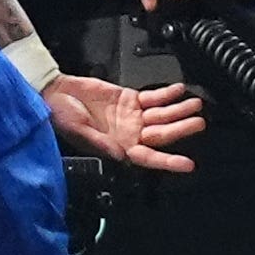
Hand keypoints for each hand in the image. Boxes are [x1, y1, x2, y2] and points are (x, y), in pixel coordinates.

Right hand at [45, 75, 202, 172]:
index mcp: (119, 148)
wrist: (56, 93)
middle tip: (198, 123)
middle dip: (181, 129)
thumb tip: (122, 154)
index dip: (168, 162)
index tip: (187, 164)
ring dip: (179, 110)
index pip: (149, 157)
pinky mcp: (129, 98)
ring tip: (195, 104)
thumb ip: (102, 143)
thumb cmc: (61, 117)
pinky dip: (166, 94)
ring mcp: (132, 116)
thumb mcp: (79, 132)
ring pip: (162, 115)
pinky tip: (178, 90)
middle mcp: (129, 134)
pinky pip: (153, 98)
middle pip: (161, 134)